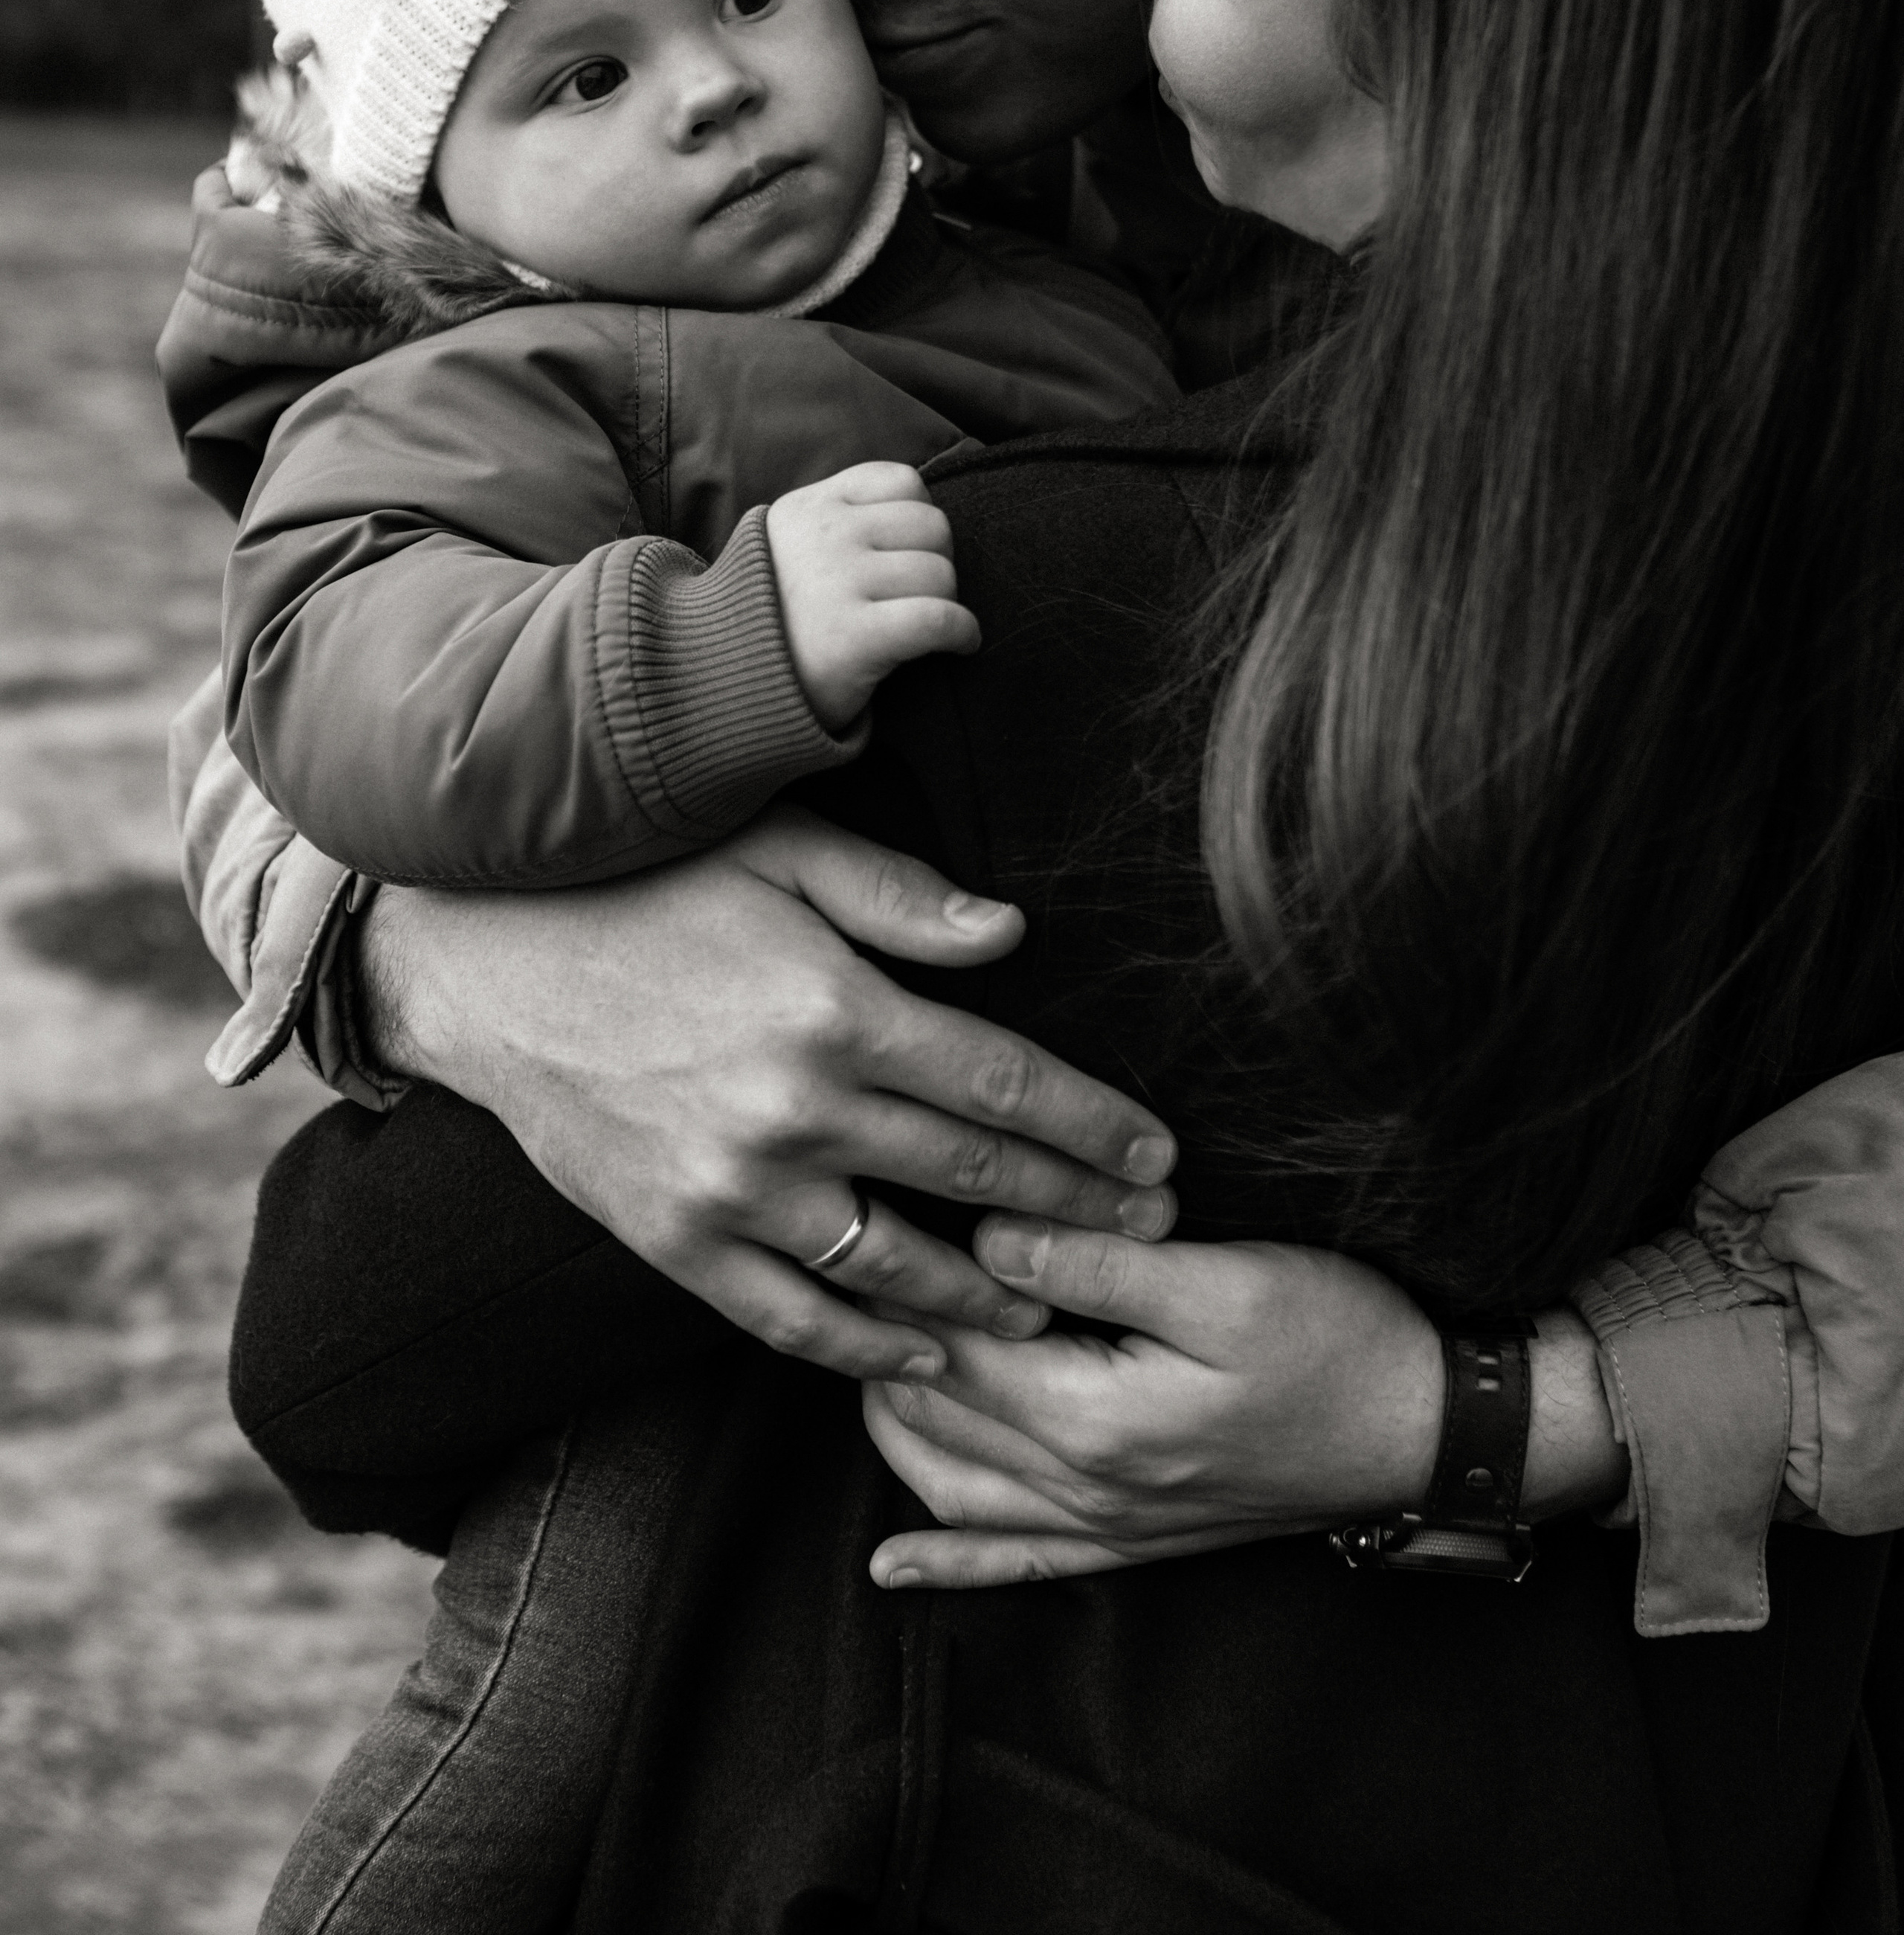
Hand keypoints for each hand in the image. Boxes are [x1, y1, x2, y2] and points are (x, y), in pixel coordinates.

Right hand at [357, 806, 1177, 1387]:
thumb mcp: (774, 849)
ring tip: (1052, 1308)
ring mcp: (731, 1189)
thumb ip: (898, 895)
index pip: (1004, 1083)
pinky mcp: (673, 1239)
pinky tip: (922, 1352)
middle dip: (1074, 1209)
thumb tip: (1013, 934)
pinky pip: (790, 1317)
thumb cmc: (640, 883)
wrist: (481, 962)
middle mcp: (795, 1111)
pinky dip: (864, 1346)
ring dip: (986, 1296)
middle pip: (972, 1176)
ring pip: (896, 1266)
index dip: (1094, 1127)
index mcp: (837, 1009)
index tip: (1159, 1157)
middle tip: (1149, 1235)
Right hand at [766, 462, 979, 727]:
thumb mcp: (789, 543)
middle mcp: (825, 536)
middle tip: (918, 595)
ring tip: (926, 623)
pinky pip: (940, 619)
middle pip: (933, 527)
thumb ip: (839, 517)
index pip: (902, 481)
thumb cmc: (774, 617)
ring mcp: (839, 583)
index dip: (919, 518)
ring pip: (941, 574)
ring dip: (948, 602)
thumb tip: (921, 510)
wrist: (720, 681)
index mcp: (811, 507)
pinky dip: (963, 633)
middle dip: (938, 560)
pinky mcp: (856, 636)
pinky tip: (960, 645)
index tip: (907, 553)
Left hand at [862, 1221, 1626, 1588]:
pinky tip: (892, 1565)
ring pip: (951, 1485)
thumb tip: (990, 1238)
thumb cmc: (1338, 1339)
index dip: (907, 1269)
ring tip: (865, 1344)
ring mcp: (1106, 1527)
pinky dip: (947, 1563)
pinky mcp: (1134, 1541)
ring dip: (895, 1420)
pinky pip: (1015, 1566)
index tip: (880, 1200)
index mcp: (1092, 1418)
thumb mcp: (1224, 1279)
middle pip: (933, 1411)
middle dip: (883, 1334)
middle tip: (859, 1251)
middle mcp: (1081, 1490)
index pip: (951, 1339)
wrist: (1427, 1429)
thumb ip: (1098, 1258)